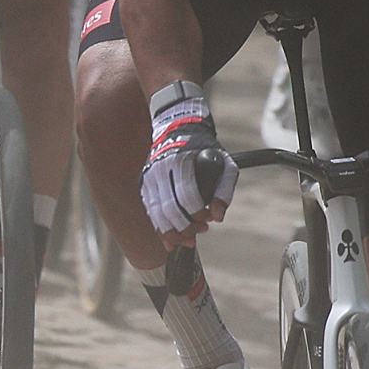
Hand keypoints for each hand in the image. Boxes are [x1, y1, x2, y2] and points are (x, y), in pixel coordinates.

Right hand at [138, 81, 235, 239]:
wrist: (175, 128)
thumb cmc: (204, 148)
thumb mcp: (224, 163)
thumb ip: (225, 190)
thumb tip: (218, 217)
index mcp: (182, 161)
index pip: (188, 196)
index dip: (198, 214)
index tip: (208, 221)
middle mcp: (161, 168)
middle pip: (170, 208)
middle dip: (185, 227)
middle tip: (199, 232)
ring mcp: (149, 176)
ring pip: (156, 213)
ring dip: (172, 232)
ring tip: (187, 240)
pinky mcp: (143, 182)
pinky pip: (149, 210)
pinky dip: (159, 227)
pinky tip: (169, 239)